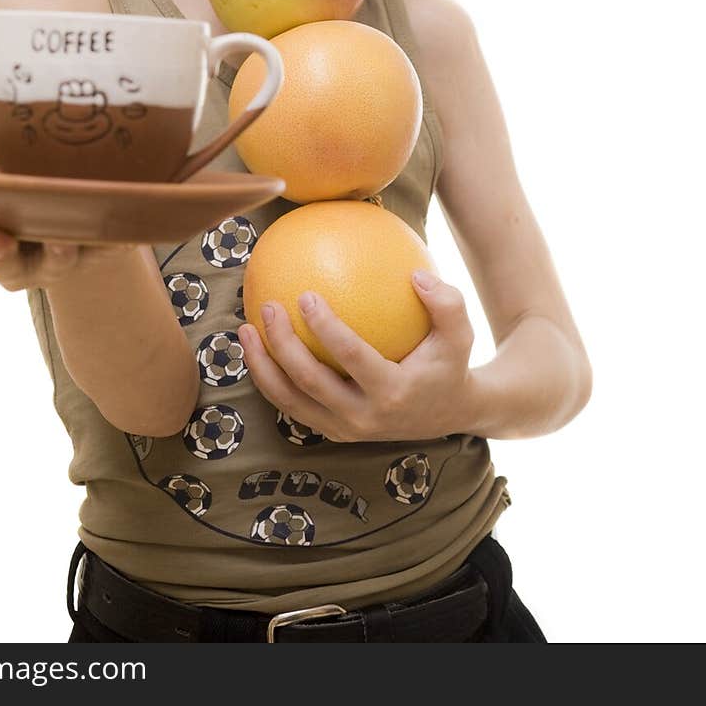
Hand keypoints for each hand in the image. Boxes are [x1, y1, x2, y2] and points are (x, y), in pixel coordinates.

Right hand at [0, 121, 123, 290]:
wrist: (59, 192)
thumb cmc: (0, 176)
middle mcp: (11, 258)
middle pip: (0, 265)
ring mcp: (52, 261)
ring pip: (52, 266)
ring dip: (56, 256)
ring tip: (61, 240)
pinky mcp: (94, 253)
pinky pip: (104, 252)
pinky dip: (112, 244)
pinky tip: (122, 231)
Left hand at [238, 272, 475, 441]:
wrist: (449, 415)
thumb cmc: (450, 364)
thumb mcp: (461, 335)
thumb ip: (447, 304)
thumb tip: (417, 275)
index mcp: (391, 392)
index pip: (351, 358)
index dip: (326, 328)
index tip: (306, 294)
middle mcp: (363, 417)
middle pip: (309, 382)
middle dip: (282, 345)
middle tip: (268, 307)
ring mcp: (344, 429)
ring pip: (290, 401)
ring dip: (262, 366)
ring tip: (245, 329)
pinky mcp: (332, 431)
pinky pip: (291, 406)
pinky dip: (268, 380)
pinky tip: (256, 347)